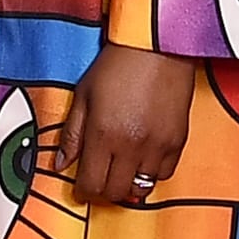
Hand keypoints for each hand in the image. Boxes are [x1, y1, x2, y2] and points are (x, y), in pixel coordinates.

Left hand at [65, 44, 203, 207]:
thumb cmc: (117, 65)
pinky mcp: (177, 141)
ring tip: (122, 168)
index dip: (83, 191)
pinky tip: (143, 159)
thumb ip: (71, 135)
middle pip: (115, 192)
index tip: (81, 186)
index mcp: (103, 135)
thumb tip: (61, 164)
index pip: (91, 184)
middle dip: (104, 191)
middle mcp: (131, 146)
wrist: (156, 46)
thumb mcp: (83, 96)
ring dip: (128, 183)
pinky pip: (164, 174)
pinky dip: (152, 173)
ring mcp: (157, 146)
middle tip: (100, 179)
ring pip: (141, 187)